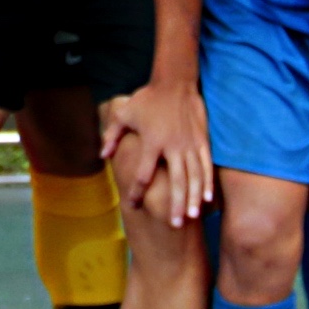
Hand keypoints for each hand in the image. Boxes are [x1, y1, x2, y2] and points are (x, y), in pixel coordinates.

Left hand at [100, 79, 216, 227]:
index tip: (132, 205)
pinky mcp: (202, 141)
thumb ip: (111, 135)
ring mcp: (189, 145)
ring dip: (192, 199)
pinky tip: (207, 199)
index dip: (136, 191)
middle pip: (175, 182)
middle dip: (174, 205)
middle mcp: (172, 147)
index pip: (142, 174)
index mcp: (151, 143)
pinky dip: (207, 183)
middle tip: (174, 225)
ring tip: (190, 217)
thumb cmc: (147, 99)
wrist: (175, 82)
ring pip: (193, 178)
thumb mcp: (124, 114)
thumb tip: (102, 155)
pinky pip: (206, 166)